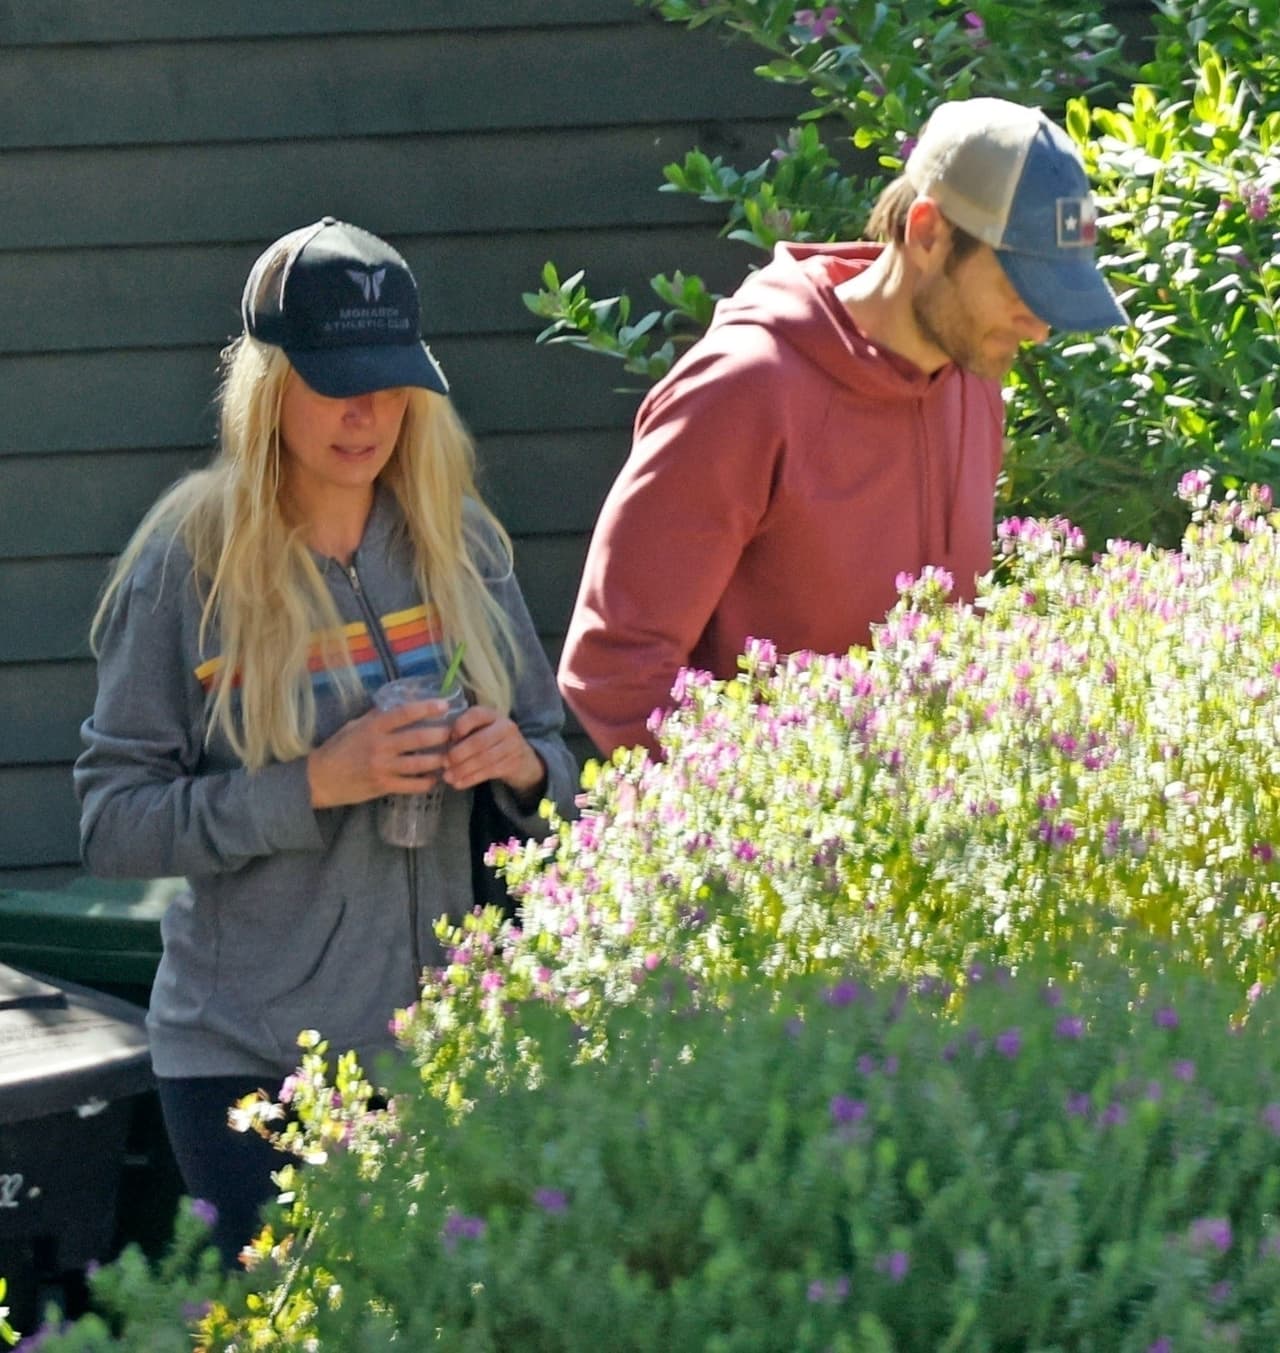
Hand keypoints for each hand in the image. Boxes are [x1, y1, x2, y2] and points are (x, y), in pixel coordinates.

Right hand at [306, 698, 455, 809]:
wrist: (320, 779)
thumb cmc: (338, 748)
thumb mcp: (355, 726)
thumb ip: (376, 717)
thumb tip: (399, 703)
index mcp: (373, 726)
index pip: (404, 713)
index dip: (426, 708)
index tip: (444, 705)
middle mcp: (380, 745)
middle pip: (418, 738)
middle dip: (441, 735)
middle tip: (455, 733)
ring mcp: (382, 767)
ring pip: (419, 763)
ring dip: (438, 760)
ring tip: (451, 756)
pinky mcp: (383, 786)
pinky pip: (412, 785)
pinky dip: (426, 782)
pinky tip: (435, 779)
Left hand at [443, 705, 545, 799]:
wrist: (522, 757)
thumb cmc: (492, 741)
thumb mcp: (481, 730)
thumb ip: (464, 733)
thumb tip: (442, 744)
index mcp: (493, 715)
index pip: (476, 715)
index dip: (461, 726)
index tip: (449, 738)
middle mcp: (505, 727)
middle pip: (479, 741)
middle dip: (459, 754)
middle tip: (444, 763)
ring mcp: (512, 746)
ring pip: (484, 759)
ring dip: (463, 769)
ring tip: (447, 777)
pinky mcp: (513, 763)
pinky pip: (489, 772)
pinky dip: (472, 779)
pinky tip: (459, 783)